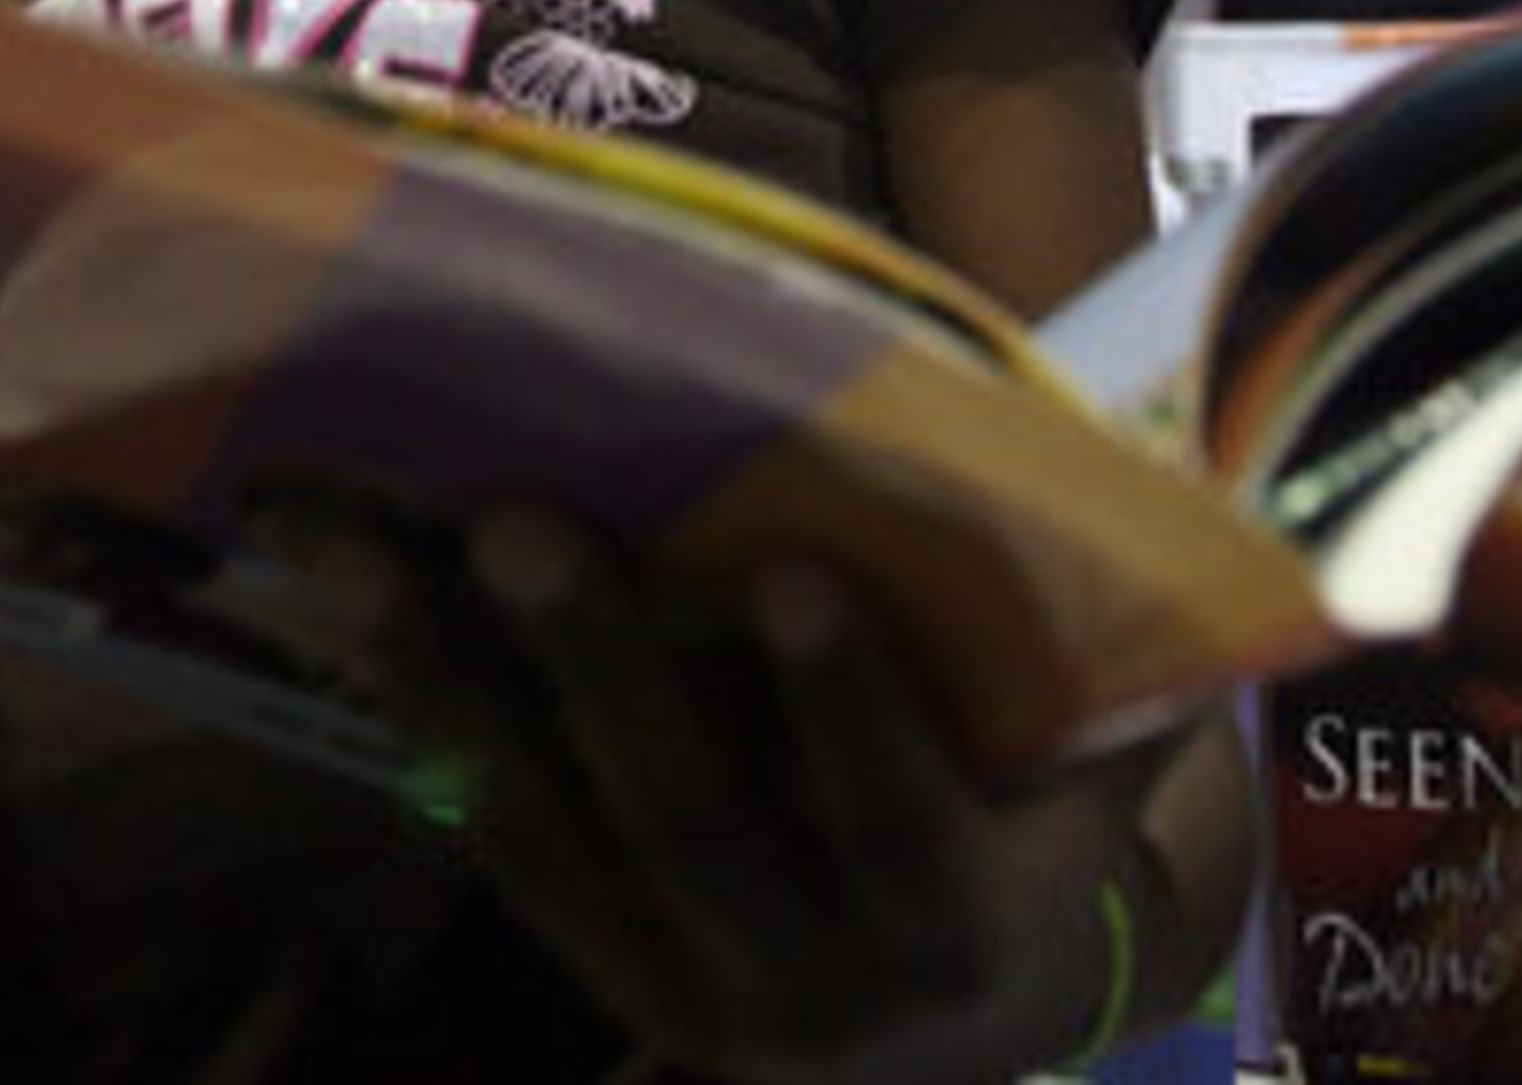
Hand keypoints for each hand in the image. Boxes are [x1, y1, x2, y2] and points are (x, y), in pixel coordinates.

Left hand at [280, 502, 1156, 1084]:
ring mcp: (698, 1001)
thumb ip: (1108, 665)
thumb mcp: (1094, 770)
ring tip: (361, 555)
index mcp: (963, 927)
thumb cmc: (1040, 831)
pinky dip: (429, 731)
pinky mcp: (610, 983)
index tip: (797, 577)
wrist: (964, 1044)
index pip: (900, 815)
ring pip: (562, 838)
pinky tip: (352, 619)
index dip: (849, 706)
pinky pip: (507, 853)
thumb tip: (1169, 492)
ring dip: (454, 691)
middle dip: (600, 666)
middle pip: (692, 821)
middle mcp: (824, 991)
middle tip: (519, 522)